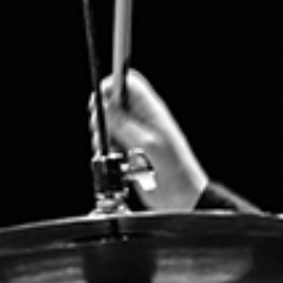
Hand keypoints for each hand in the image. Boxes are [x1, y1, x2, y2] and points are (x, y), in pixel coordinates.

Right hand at [90, 69, 207, 210]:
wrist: (182, 199)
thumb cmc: (174, 174)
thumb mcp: (147, 145)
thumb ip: (124, 124)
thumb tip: (106, 105)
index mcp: (151, 111)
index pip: (128, 83)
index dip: (110, 88)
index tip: (99, 106)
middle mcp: (143, 120)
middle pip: (112, 104)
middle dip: (103, 119)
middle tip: (106, 137)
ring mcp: (136, 134)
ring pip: (109, 125)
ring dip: (105, 140)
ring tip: (117, 155)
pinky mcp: (131, 150)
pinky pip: (112, 144)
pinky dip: (109, 152)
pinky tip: (119, 163)